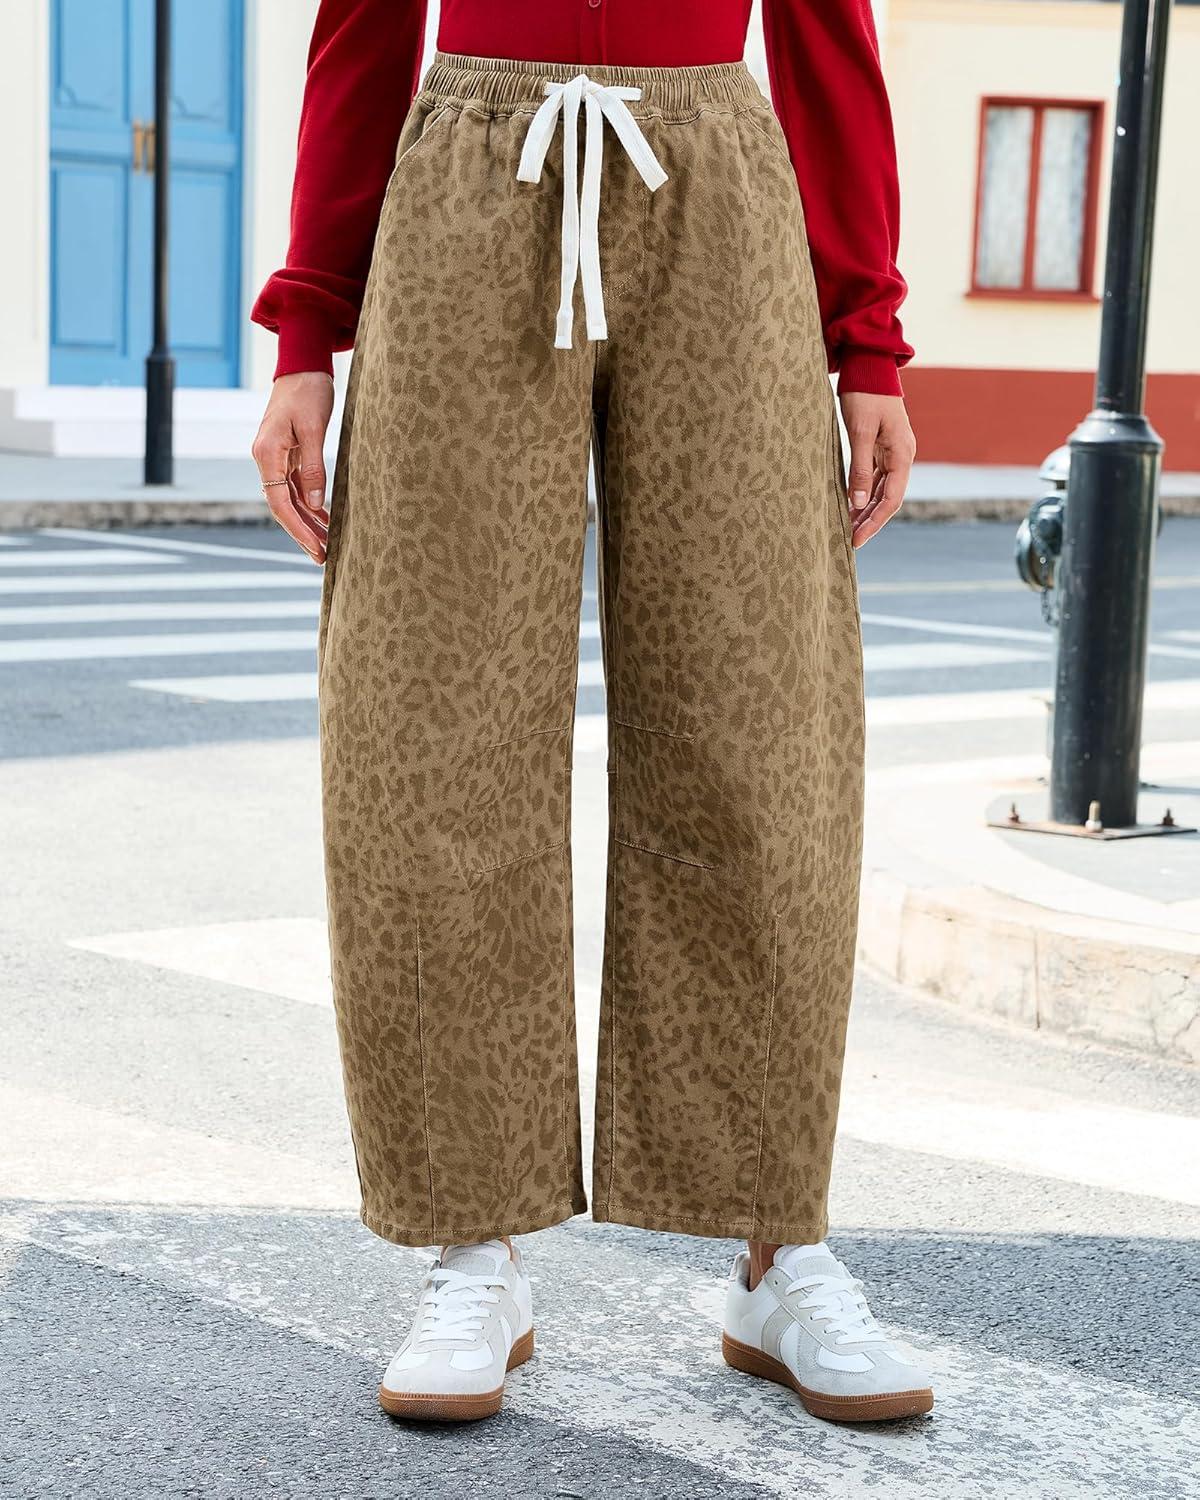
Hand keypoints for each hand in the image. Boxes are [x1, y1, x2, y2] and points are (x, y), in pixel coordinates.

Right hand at [251, 372, 335, 562]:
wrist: (302, 365)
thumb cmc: (308, 392)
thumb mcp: (313, 429)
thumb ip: (313, 467)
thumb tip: (315, 502)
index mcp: (267, 454)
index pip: (279, 502)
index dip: (297, 529)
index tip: (316, 548)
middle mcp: (266, 459)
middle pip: (283, 506)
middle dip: (303, 533)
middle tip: (323, 557)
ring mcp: (275, 457)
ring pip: (290, 499)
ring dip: (308, 522)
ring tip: (328, 545)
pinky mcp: (287, 454)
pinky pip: (296, 487)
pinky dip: (310, 504)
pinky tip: (325, 519)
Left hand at [838, 391, 915, 547]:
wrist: (869, 365)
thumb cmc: (864, 394)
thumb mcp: (860, 431)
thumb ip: (860, 468)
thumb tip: (859, 502)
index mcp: (902, 453)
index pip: (892, 499)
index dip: (874, 522)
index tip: (856, 539)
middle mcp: (902, 455)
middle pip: (889, 498)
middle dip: (870, 521)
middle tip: (849, 542)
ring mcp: (893, 451)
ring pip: (882, 490)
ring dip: (866, 509)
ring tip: (847, 528)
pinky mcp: (882, 447)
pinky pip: (876, 478)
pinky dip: (864, 493)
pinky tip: (850, 505)